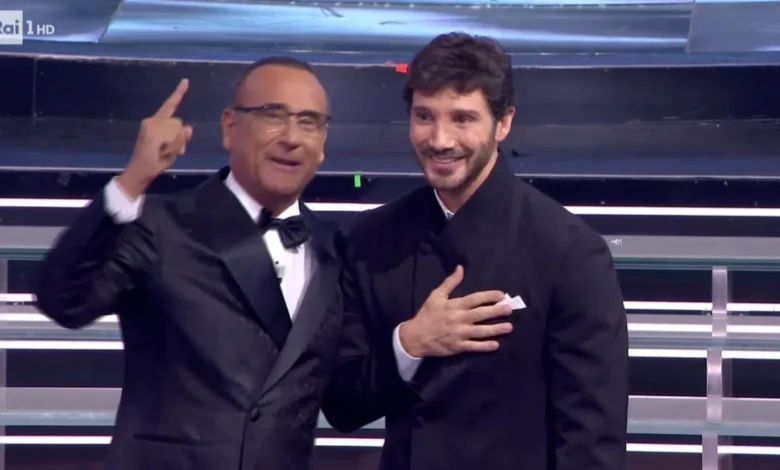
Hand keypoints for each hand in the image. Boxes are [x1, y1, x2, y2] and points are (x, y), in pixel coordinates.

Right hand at [117, 79, 192, 198]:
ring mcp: (151, 125)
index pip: (170, 105)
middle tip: (169, 151)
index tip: (186, 81)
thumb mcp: (173, 149)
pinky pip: (173, 137)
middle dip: (180, 138)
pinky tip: (162, 151)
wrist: (141, 171)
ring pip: (178, 129)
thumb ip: (181, 138)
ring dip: (176, 144)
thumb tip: (189, 128)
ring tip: (164, 152)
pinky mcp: (152, 132)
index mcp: (156, 122)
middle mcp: (152, 120)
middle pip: (179, 123)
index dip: (179, 93)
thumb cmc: (156, 161)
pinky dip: (172, 146)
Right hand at [399, 265, 512, 357]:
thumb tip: (461, 268)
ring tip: (509, 327)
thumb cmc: (427, 314)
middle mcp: (459, 319)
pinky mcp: (458, 346)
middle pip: (481, 314)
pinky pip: (474, 346)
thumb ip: (450, 282)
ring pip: (481, 331)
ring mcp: (459, 333)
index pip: (475, 299)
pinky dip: (485, 346)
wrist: (415, 336)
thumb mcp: (436, 295)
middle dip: (497, 311)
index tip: (502, 295)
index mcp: (455, 305)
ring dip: (496, 329)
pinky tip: (496, 345)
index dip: (489, 296)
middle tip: (509, 309)